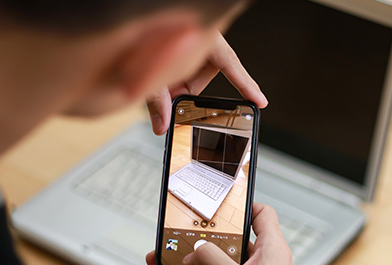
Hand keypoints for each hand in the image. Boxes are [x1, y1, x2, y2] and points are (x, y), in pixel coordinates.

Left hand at [146, 32, 267, 134]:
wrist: (131, 13)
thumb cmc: (145, 27)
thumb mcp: (146, 65)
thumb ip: (155, 97)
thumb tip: (162, 125)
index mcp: (204, 37)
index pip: (230, 64)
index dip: (246, 85)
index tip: (260, 101)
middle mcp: (202, 39)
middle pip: (202, 75)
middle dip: (184, 90)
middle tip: (168, 98)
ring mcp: (193, 41)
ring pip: (190, 72)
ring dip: (173, 81)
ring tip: (157, 81)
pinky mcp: (182, 42)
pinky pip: (181, 64)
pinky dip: (169, 73)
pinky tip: (155, 73)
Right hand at [146, 203, 300, 264]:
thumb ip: (210, 258)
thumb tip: (194, 251)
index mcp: (271, 249)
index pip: (261, 215)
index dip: (242, 206)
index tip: (220, 203)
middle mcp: (258, 262)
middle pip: (226, 240)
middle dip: (199, 238)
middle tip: (177, 233)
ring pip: (210, 264)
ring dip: (184, 263)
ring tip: (158, 260)